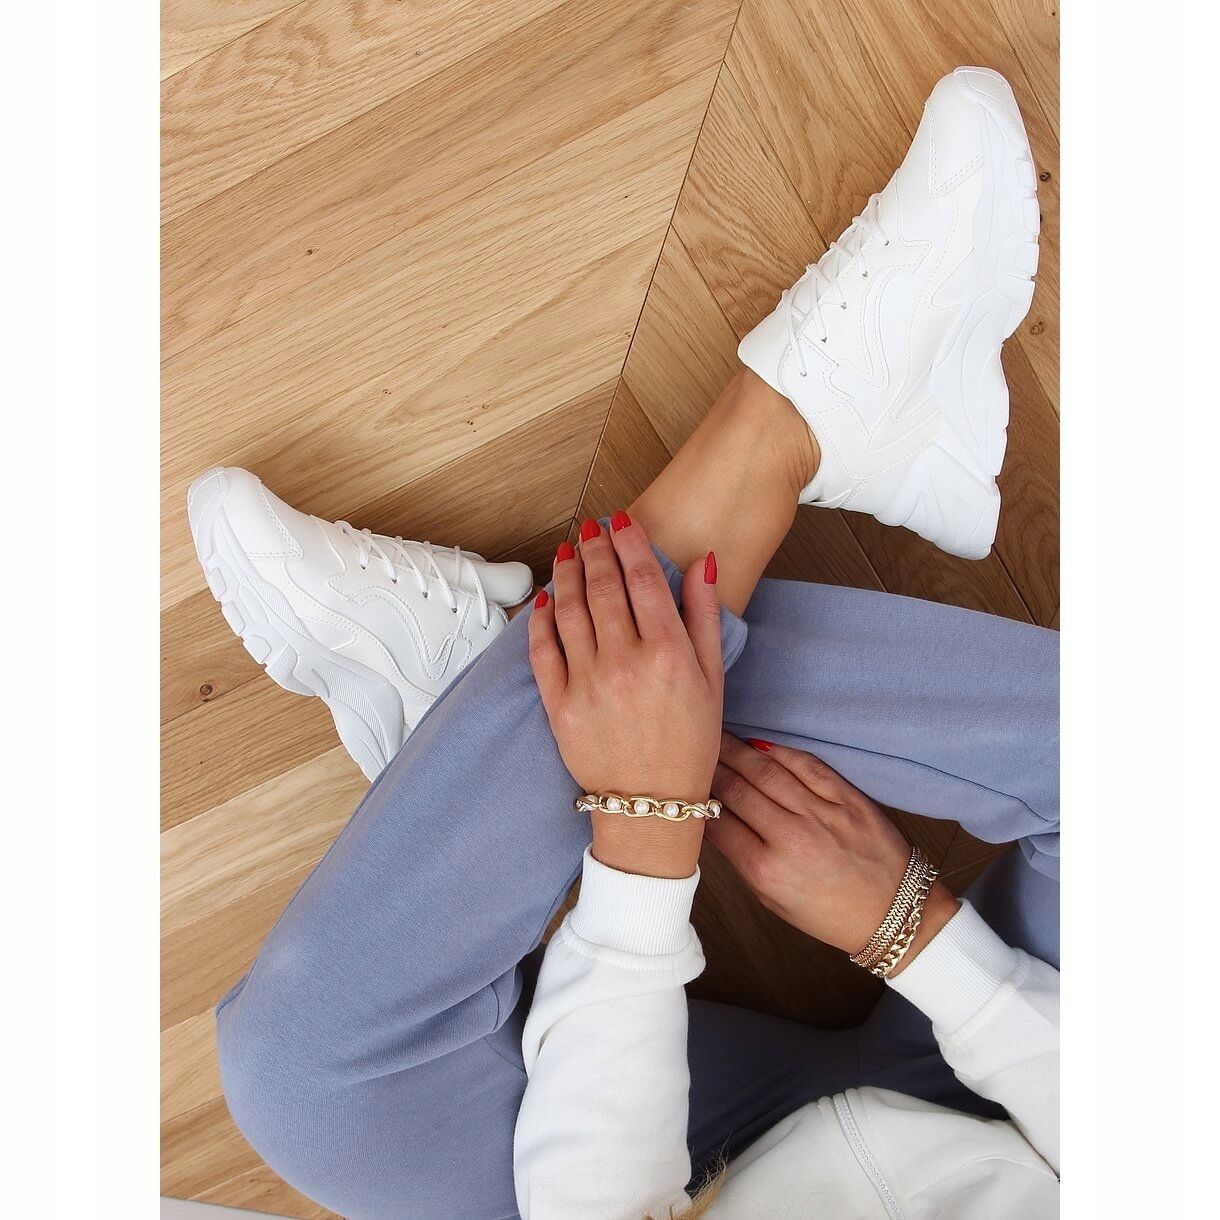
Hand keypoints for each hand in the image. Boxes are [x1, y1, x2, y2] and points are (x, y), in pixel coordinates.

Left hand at [529, 514, 722, 878]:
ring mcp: (588, 683)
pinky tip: (545, 598)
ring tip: (567, 552)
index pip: (644, 578)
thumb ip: (705, 617)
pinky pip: (543, 650)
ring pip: (570, 611)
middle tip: (590, 529)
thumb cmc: (689, 744)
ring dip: (567, 574)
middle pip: (604, 587)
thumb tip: (703, 563)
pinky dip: (541, 619)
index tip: (621, 520)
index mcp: (668, 652)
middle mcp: (626, 662)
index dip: (630, 542)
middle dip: (595, 550)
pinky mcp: (559, 704)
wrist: (651, 804)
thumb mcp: (712, 680)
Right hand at [707, 735, 958, 972]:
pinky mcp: (848, 798)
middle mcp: (792, 839)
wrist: (893, 914)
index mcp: (767, 871)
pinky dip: (779, 751)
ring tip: (719, 739)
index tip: (685, 785)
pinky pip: (807, 764)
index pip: (718, 822)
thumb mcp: (773, 899)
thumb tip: (714, 818)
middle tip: (694, 751)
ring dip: (737, 750)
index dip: (697, 799)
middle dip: (711, 767)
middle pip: (737, 789)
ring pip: (767, 771)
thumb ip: (742, 858)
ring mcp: (822, 814)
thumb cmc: (828, 913)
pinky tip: (761, 745)